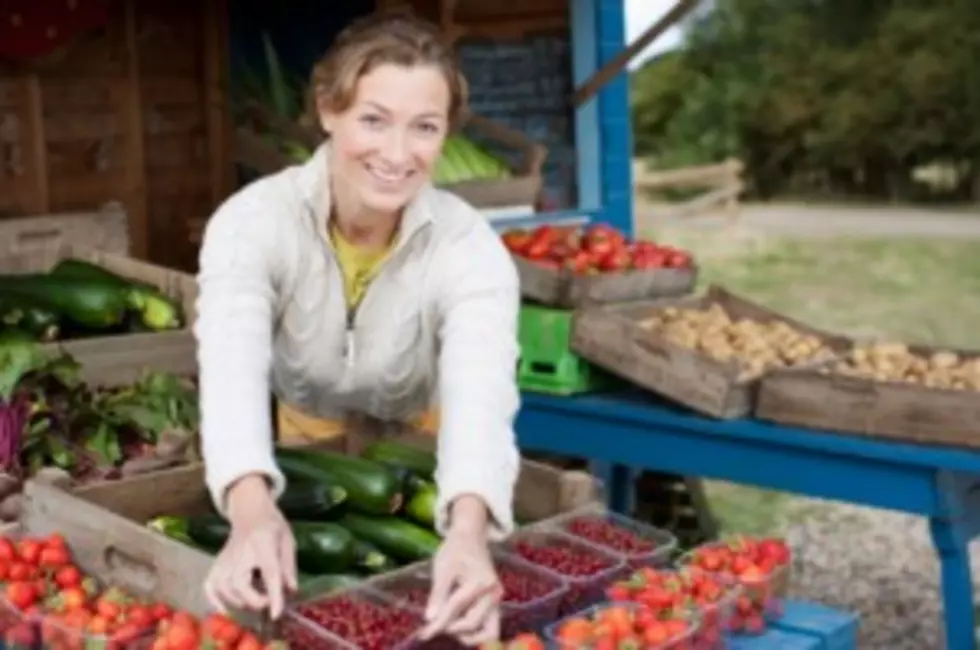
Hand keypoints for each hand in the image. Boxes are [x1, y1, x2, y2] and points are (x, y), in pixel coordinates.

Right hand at [203, 475, 297, 617]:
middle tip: (267, 601)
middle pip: (239, 582)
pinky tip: (224, 609)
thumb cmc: (272, 526)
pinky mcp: (216, 562)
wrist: (250, 510)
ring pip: (223, 586)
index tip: (276, 614)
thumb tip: (291, 590)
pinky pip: (209, 584)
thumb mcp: (288, 540)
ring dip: (238, 601)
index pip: (269, 571)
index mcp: (264, 543)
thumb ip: (289, 566)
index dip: (274, 594)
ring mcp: (225, 557)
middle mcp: (240, 551)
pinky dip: (214, 600)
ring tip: (253, 599)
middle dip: (253, 600)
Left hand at [420, 520, 500, 643]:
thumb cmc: (455, 550)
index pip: (456, 609)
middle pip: (476, 625)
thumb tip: (429, 619)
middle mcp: (493, 593)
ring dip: (470, 635)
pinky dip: (474, 628)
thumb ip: (437, 595)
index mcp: (480, 582)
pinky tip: (457, 620)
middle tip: (438, 625)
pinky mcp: (495, 602)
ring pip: (490, 631)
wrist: (471, 537)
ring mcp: (497, 599)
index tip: (424, 634)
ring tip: (450, 625)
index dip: (438, 623)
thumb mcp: (442, 569)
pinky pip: (488, 624)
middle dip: (455, 630)